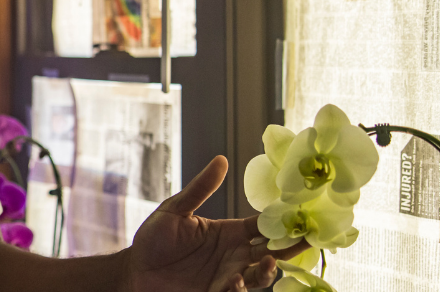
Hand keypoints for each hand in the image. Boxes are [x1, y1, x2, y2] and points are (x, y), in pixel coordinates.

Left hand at [127, 155, 310, 291]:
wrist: (135, 269)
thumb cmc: (154, 238)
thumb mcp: (175, 210)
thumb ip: (200, 189)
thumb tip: (221, 160)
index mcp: (229, 233)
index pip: (263, 226)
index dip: (282, 221)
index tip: (301, 214)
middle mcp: (234, 256)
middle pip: (271, 252)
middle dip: (289, 248)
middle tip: (305, 240)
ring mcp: (226, 277)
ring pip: (259, 277)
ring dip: (267, 272)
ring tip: (268, 263)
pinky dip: (239, 289)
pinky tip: (235, 281)